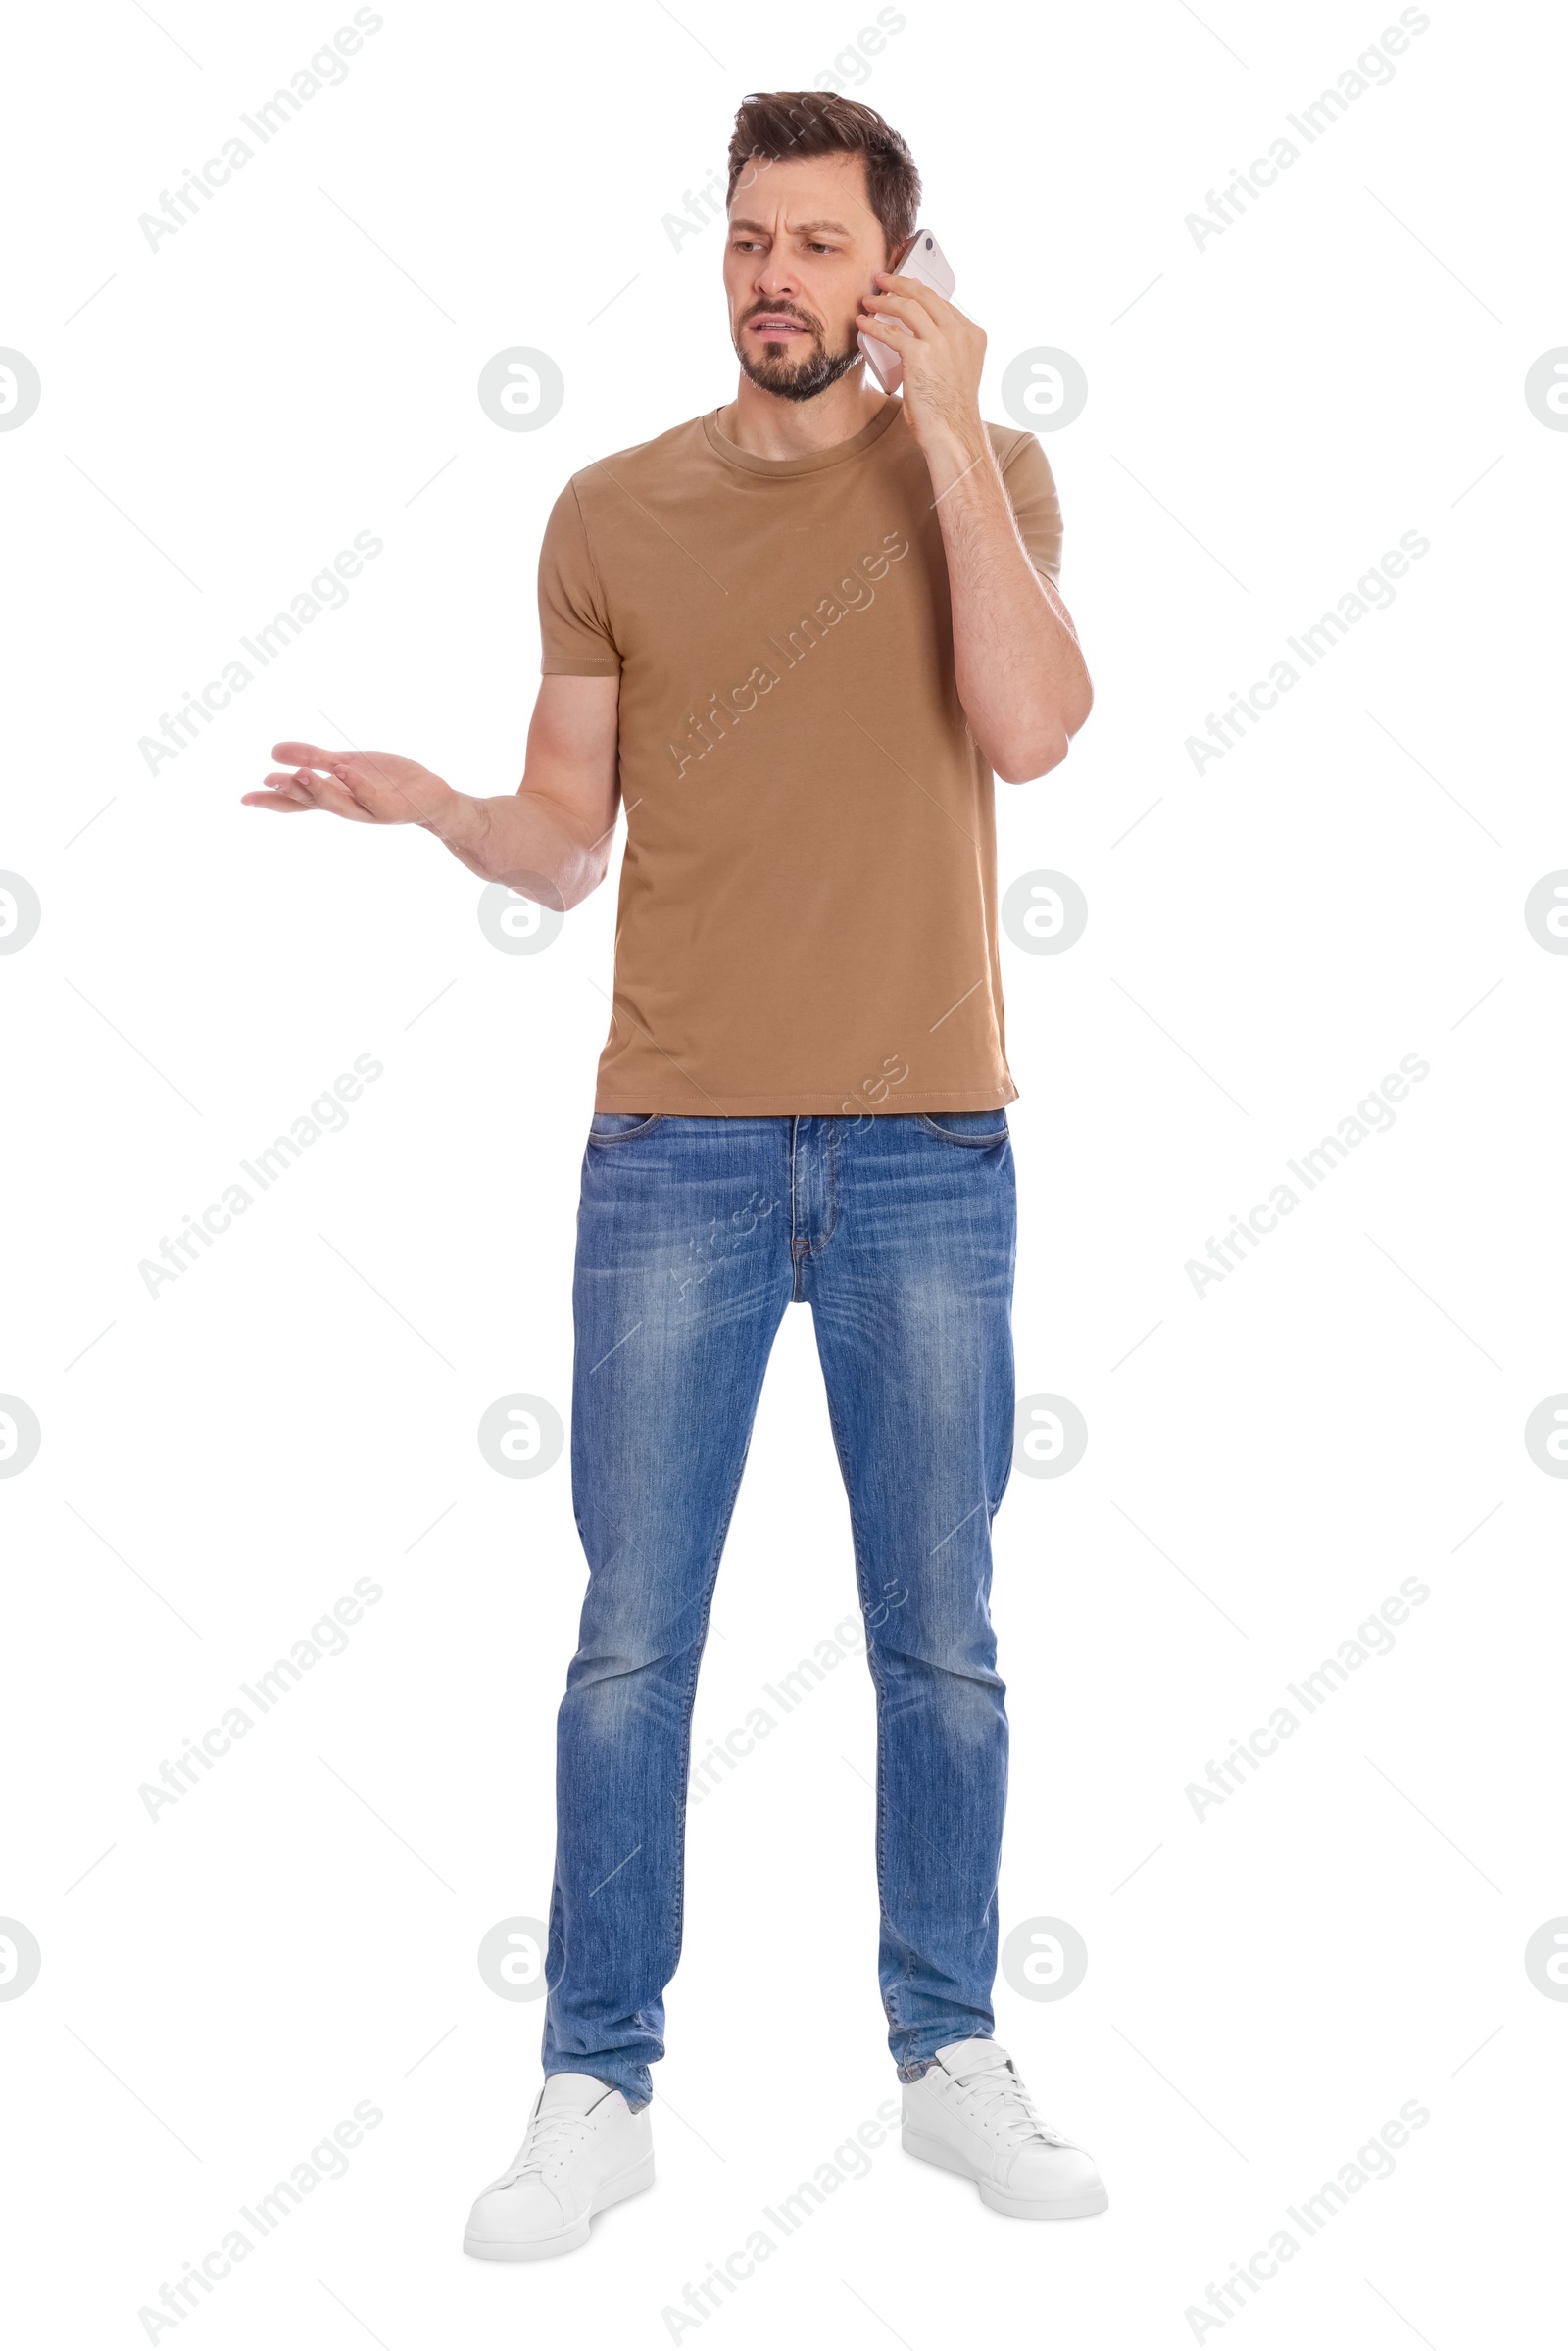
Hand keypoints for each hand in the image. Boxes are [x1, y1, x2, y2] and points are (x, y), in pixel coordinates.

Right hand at [243, 741, 454, 826]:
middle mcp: (347, 806)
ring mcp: (368, 809)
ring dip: (319, 790)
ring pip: (339, 804)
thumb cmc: (387, 782)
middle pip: (313, 803)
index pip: (296, 800)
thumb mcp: (346, 764)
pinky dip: (357, 785)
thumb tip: (273, 751)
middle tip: (268, 781)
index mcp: (333, 795)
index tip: (244, 799)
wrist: (431, 798)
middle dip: (291, 792)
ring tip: (300, 775)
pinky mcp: (392, 809)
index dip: (271, 800)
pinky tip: (343, 770)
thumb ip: (313, 758)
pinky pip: (372, 797)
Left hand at [856, 269, 986, 452]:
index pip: (942, 303)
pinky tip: (863, 324)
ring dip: (884, 301)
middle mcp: (960, 334)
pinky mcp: (921, 354)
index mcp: (973, 335)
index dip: (920, 292)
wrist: (952, 433)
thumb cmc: (950, 411)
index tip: (904, 288)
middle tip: (882, 280)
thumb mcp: (958, 371)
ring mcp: (942, 342)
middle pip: (926, 295)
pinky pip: (891, 332)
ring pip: (908, 307)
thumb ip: (947, 351)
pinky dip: (873, 326)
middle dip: (900, 283)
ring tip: (869, 300)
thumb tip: (919, 340)